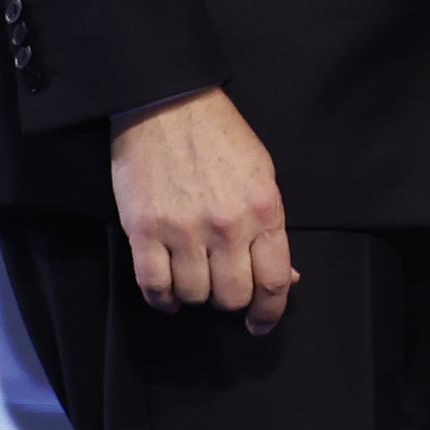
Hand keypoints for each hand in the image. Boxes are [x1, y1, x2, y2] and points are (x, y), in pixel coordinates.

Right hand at [110, 87, 296, 334]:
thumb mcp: (263, 176)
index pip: (274, 280)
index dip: (270, 311)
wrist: (170, 106)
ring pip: (194, 295)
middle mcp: (226, 225)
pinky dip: (163, 299)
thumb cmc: (222, 139)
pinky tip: (169, 295)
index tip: (263, 323)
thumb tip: (285, 277)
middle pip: (231, 295)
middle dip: (231, 302)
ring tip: (195, 280)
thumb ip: (271, 228)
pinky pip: (153, 286)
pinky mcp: (144, 230)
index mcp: (264, 210)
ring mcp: (183, 230)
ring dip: (196, 296)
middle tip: (225, 291)